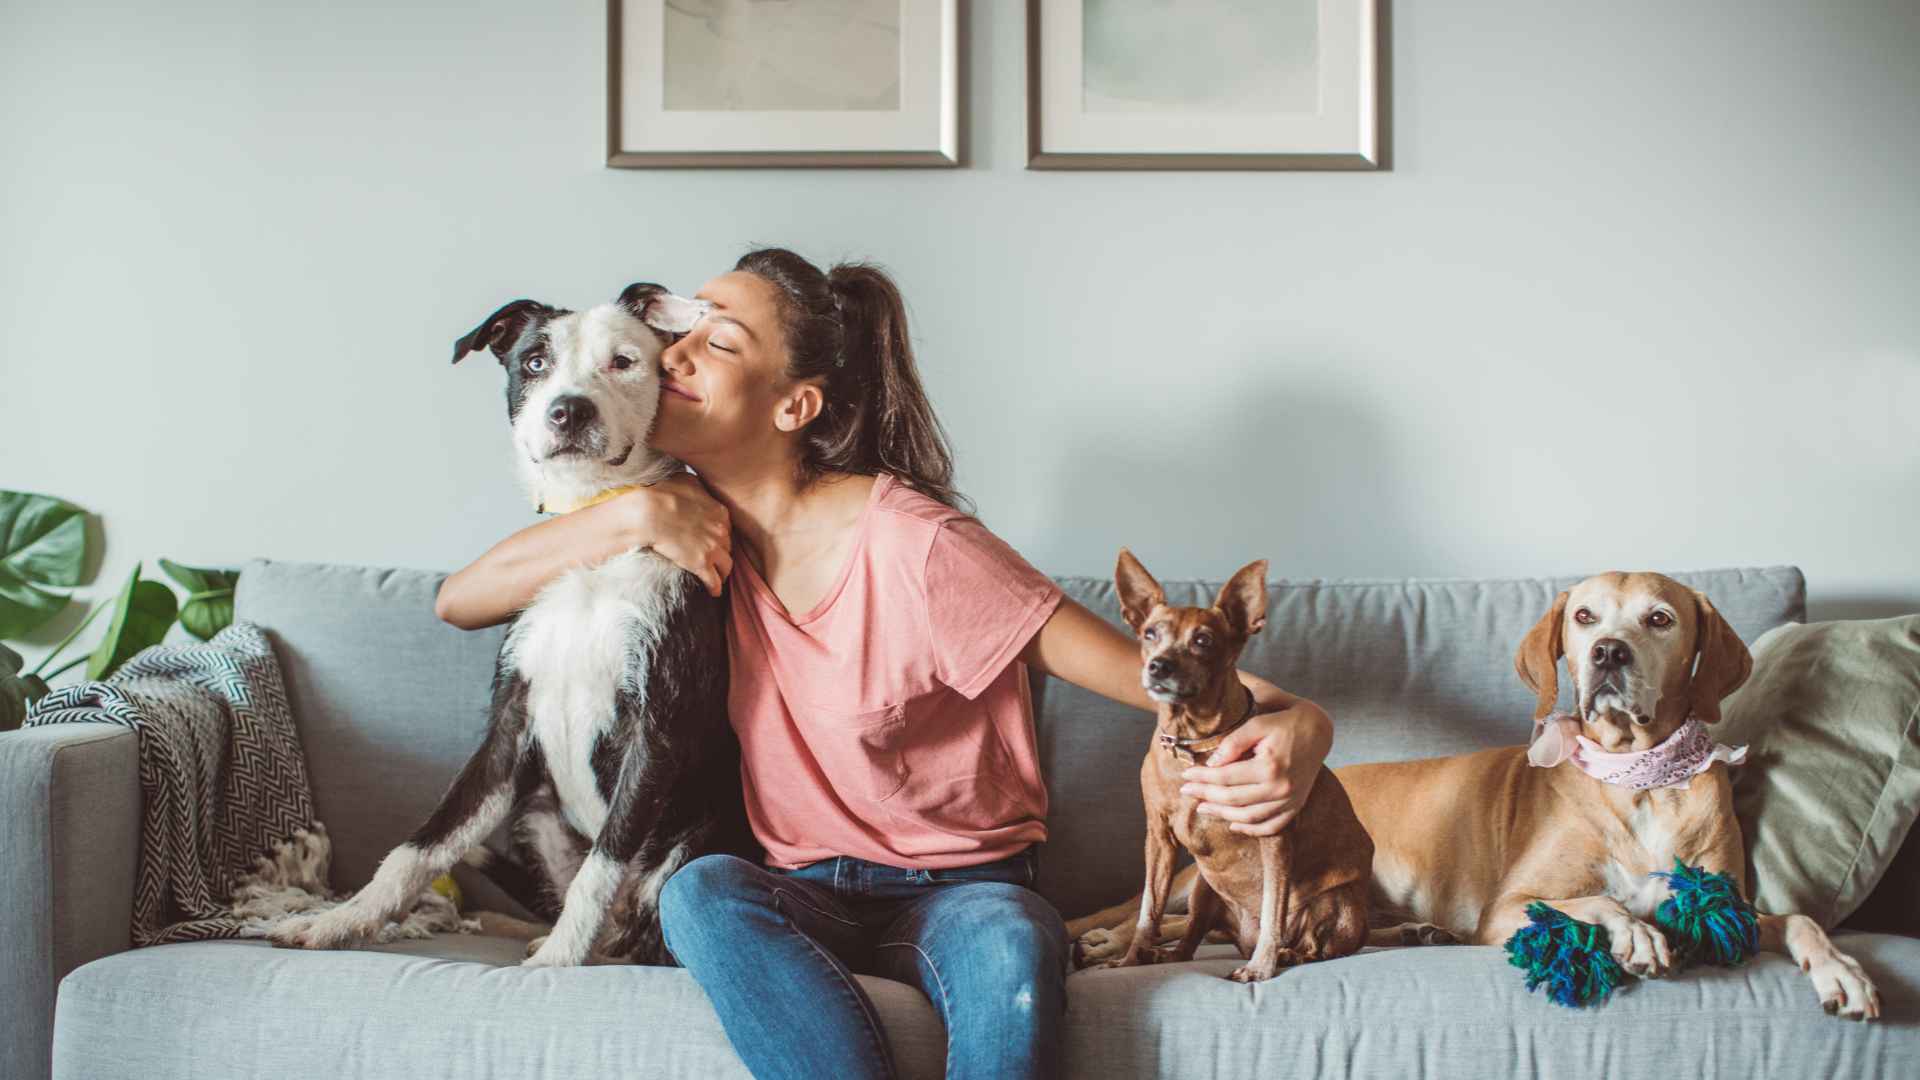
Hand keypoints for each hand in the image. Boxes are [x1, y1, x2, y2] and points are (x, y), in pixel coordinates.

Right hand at [621, 474, 731, 596]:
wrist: (649, 512)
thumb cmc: (663, 493)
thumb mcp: (686, 481)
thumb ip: (698, 488)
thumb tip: (698, 488)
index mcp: (719, 511)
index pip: (726, 527)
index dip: (720, 534)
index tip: (713, 539)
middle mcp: (721, 531)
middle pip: (728, 545)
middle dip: (722, 551)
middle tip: (714, 558)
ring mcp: (713, 548)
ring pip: (727, 565)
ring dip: (723, 571)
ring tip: (718, 576)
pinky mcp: (701, 564)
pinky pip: (714, 581)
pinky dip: (715, 587)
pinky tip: (713, 592)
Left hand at [1178, 701, 1332, 835]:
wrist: (1318, 730)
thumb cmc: (1284, 722)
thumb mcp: (1257, 723)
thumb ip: (1233, 743)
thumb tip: (1210, 763)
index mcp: (1270, 766)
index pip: (1225, 778)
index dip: (1202, 778)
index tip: (1185, 776)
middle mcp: (1281, 788)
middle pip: (1233, 800)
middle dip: (1206, 797)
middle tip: (1186, 792)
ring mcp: (1290, 800)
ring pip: (1249, 818)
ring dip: (1222, 815)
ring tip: (1203, 808)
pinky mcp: (1296, 806)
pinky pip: (1272, 826)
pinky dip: (1251, 830)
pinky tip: (1233, 825)